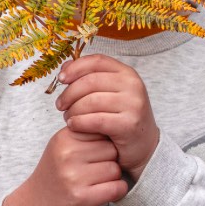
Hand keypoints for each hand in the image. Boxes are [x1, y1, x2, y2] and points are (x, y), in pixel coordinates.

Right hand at [2, 128, 127, 205]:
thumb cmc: (55, 176)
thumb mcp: (62, 148)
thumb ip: (85, 135)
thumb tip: (116, 127)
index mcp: (64, 138)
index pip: (102, 130)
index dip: (104, 144)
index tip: (95, 155)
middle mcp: (67, 155)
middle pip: (113, 150)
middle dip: (110, 161)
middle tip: (95, 172)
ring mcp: (73, 177)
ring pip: (116, 170)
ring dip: (112, 178)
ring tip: (96, 183)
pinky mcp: (82, 197)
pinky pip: (117, 188)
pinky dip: (117, 191)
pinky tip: (105, 193)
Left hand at [57, 54, 159, 175]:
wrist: (144, 144)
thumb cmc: (121, 117)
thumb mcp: (110, 93)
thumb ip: (89, 77)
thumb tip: (65, 66)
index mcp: (127, 73)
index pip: (97, 61)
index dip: (75, 68)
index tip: (61, 79)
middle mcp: (133, 85)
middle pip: (90, 81)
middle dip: (69, 93)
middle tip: (60, 105)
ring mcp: (133, 104)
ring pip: (91, 101)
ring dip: (73, 110)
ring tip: (68, 117)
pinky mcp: (129, 124)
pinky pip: (95, 120)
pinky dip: (79, 123)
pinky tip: (73, 126)